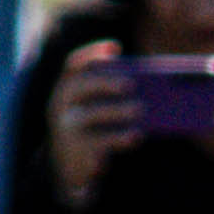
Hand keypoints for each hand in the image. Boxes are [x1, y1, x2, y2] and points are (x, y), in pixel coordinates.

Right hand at [49, 39, 133, 194]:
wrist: (70, 168)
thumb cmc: (92, 128)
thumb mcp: (95, 108)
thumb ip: (112, 93)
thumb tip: (152, 87)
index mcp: (67, 89)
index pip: (73, 64)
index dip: (91, 53)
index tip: (115, 46)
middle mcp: (60, 106)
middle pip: (78, 86)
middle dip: (104, 82)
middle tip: (130, 84)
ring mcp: (66, 129)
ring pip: (89, 115)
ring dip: (116, 111)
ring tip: (139, 109)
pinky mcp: (77, 152)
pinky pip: (98, 143)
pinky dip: (118, 139)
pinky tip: (136, 136)